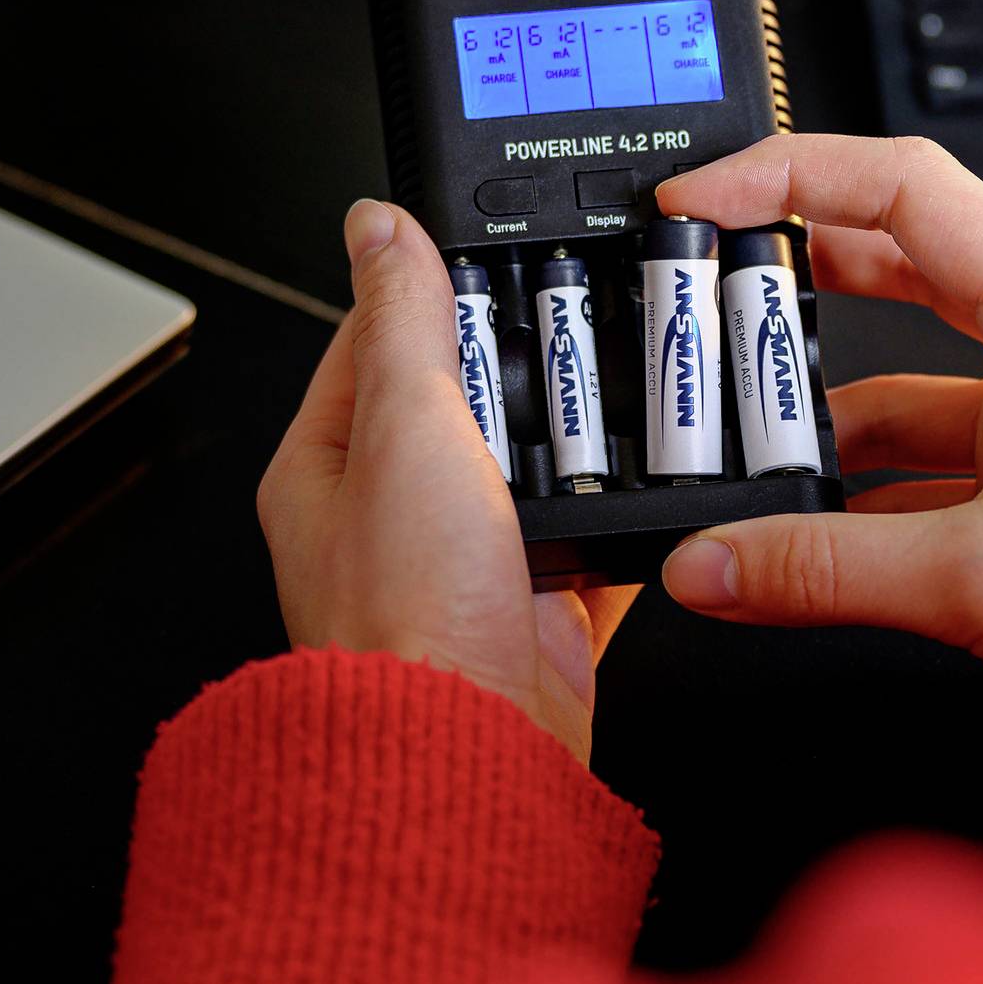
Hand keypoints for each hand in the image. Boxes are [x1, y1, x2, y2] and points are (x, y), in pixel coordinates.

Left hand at [257, 201, 636, 765]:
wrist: (467, 757)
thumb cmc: (403, 619)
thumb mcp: (403, 427)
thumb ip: (403, 318)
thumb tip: (375, 226)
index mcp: (325, 467)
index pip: (378, 341)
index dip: (439, 291)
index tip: (500, 255)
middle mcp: (387, 519)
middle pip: (469, 405)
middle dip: (528, 370)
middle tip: (584, 324)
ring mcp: (464, 571)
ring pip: (535, 475)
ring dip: (580, 444)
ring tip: (628, 396)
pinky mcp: (535, 619)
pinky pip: (591, 550)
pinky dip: (625, 523)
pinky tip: (657, 494)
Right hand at [657, 135, 982, 727]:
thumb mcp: (977, 576)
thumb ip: (820, 570)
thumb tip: (709, 564)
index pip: (899, 188)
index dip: (788, 177)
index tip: (705, 202)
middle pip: (885, 269)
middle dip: (785, 290)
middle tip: (701, 307)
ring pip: (893, 382)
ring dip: (813, 418)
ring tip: (735, 452)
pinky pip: (913, 460)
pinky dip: (848, 488)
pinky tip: (794, 527)